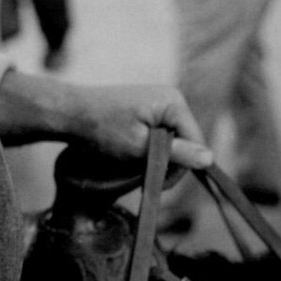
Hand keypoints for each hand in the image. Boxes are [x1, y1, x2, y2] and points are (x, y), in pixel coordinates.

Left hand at [69, 83, 211, 171]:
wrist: (70, 113)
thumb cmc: (102, 129)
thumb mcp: (140, 147)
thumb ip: (176, 154)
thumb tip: (210, 159)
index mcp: (173, 102)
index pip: (196, 143)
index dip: (182, 167)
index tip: (158, 181)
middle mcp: (170, 98)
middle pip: (186, 143)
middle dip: (168, 163)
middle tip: (142, 176)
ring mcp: (159, 103)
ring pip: (172, 143)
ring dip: (157, 159)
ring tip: (133, 165)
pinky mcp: (148, 110)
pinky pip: (160, 137)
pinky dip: (149, 150)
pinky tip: (133, 155)